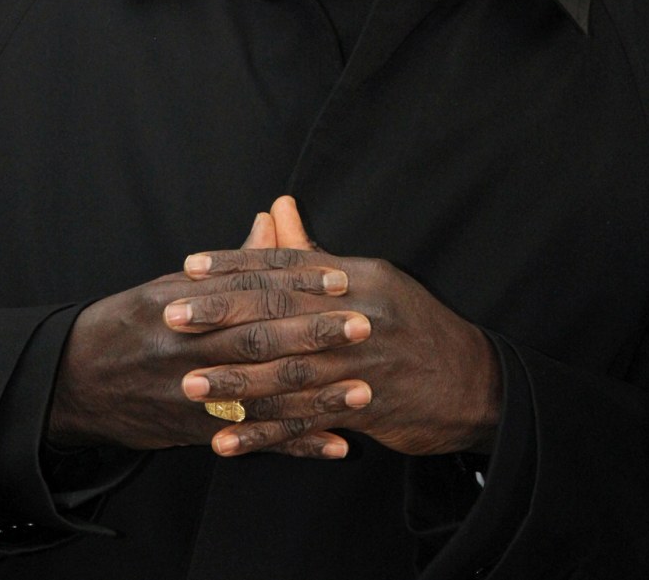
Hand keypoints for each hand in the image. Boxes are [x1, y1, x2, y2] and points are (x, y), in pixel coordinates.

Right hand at [47, 220, 371, 455]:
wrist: (78, 379)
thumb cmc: (135, 321)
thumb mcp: (173, 283)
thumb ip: (231, 262)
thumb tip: (272, 219)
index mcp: (184, 301)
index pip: (249, 288)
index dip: (297, 284)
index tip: (340, 280)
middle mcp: (188, 346)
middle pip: (260, 338)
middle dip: (314, 333)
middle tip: (362, 325)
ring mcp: (192, 394)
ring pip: (263, 393)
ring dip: (316, 394)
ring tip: (364, 389)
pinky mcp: (196, 432)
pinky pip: (255, 439)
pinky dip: (297, 443)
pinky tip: (337, 444)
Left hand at [175, 197, 501, 459]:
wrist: (475, 383)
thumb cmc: (414, 324)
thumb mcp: (372, 279)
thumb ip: (315, 252)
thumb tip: (275, 207)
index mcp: (357, 278)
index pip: (288, 266)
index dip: (238, 265)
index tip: (190, 267)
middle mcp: (358, 316)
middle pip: (281, 313)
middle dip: (223, 315)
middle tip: (172, 316)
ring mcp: (361, 366)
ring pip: (288, 371)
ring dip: (234, 379)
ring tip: (188, 381)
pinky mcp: (365, 409)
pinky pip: (304, 423)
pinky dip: (263, 436)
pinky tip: (223, 442)